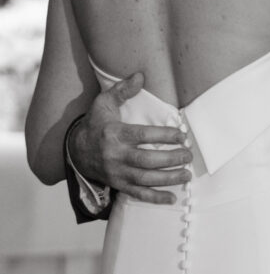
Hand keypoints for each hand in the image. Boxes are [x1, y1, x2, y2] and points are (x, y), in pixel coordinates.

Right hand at [69, 73, 192, 204]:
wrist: (76, 151)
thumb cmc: (95, 124)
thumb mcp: (104, 103)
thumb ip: (122, 90)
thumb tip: (141, 75)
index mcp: (115, 134)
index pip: (143, 136)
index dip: (164, 135)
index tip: (182, 135)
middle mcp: (116, 155)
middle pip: (147, 160)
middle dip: (171, 159)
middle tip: (188, 155)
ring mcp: (117, 173)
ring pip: (145, 179)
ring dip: (168, 178)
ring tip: (186, 174)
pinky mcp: (118, 185)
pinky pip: (138, 194)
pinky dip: (155, 198)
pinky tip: (172, 197)